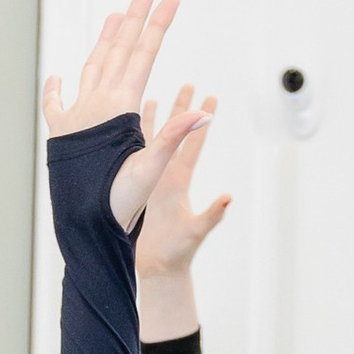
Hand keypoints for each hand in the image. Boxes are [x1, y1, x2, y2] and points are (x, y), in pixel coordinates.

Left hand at [42, 0, 208, 228]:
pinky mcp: (60, 135)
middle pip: (118, 52)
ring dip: (105, 41)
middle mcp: (94, 105)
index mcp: (119, 109)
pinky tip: (58, 76)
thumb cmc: (118, 204)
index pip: (143, 56)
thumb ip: (173, 137)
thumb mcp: (151, 170)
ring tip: (115, 17)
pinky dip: (56, 89)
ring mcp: (75, 117)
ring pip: (91, 68)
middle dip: (135, 20)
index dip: (158, 25)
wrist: (83, 229)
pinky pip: (56, 105)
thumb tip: (200, 113)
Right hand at [133, 90, 228, 279]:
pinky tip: (125, 129)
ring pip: (151, 143)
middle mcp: (166, 178)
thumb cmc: (175, 255)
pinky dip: (129, 143)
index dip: (202, 121)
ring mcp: (151, 183)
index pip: (194, 145)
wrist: (156, 270)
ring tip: (152, 95)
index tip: (210, 96)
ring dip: (153, 120)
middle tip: (188, 83)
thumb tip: (228, 198)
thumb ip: (212, 215)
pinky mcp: (136, 191)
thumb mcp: (195, 232)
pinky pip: (131, 161)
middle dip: (181, 109)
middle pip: (176, 136)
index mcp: (180, 183)